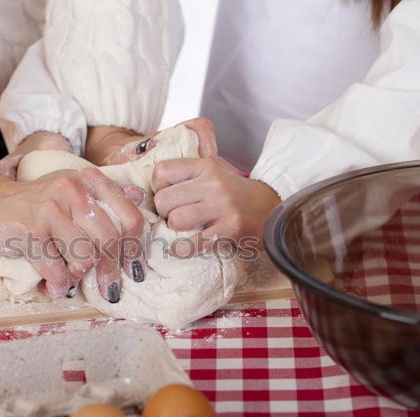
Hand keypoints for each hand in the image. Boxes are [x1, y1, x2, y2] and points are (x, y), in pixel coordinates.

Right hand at [0, 135, 145, 302]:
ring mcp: (50, 211)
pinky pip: (57, 270)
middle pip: (111, 241)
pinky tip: (53, 285)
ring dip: (79, 276)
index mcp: (88, 180)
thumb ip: (105, 192)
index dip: (135, 250)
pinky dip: (58, 284)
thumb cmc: (32, 200)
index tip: (131, 270)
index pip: (130, 218)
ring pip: (85, 257)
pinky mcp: (29, 232)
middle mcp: (72, 190)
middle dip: (111, 271)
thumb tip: (142, 201)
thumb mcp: (71, 185)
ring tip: (68, 277)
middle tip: (107, 288)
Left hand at [86, 118, 279, 256]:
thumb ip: (187, 171)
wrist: (271, 208)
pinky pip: (193, 243)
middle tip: (173, 216)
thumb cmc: (234, 191)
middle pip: (164, 200)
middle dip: (164, 212)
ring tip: (185, 229)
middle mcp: (213, 182)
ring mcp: (223, 206)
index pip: (161, 172)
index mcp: (205, 165)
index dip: (157, 188)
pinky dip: (182, 249)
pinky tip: (182, 248)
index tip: (166, 196)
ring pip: (176, 220)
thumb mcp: (214, 169)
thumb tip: (147, 178)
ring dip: (175, 229)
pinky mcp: (230, 229)